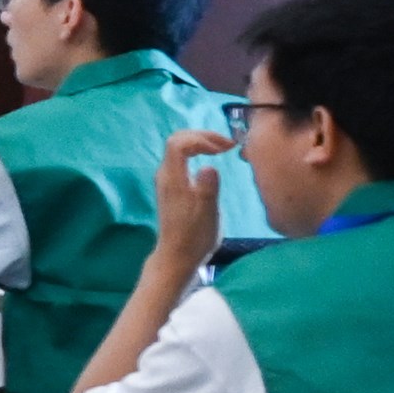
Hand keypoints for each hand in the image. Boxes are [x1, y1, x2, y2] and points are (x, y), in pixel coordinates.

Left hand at [148, 127, 230, 255]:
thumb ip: (207, 189)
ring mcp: (167, 180)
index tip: (224, 148)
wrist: (178, 255)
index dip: (201, 139)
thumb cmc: (195, 236)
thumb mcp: (207, 214)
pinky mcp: (172, 186)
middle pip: (177, 141)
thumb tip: (209, 166)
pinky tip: (213, 159)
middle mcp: (165, 175)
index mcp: (172, 179)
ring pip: (179, 149)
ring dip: (201, 143)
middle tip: (228, 143)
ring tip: (224, 148)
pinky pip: (182, 158)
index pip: (178, 143)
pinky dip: (198, 152)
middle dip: (202, 136)